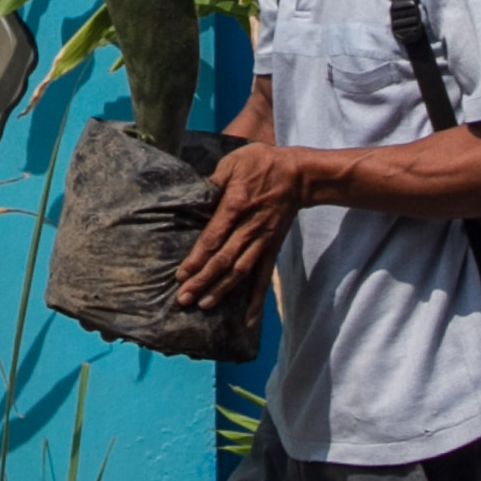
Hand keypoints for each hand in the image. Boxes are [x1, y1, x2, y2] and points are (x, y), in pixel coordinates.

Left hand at [174, 140, 305, 310]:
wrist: (298, 175)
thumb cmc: (262, 163)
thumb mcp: (233, 162)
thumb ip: (214, 180)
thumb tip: (194, 196)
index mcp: (235, 206)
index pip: (213, 239)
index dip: (197, 259)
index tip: (181, 275)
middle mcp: (248, 229)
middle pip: (223, 260)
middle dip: (203, 282)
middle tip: (183, 299)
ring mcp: (261, 242)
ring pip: (240, 272)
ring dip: (222, 291)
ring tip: (204, 306)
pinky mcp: (272, 249)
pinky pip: (263, 277)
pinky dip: (257, 299)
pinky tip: (248, 319)